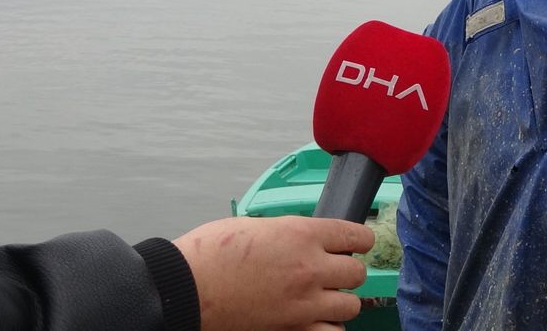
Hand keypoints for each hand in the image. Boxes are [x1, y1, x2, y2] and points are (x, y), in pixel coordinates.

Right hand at [172, 215, 374, 330]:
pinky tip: (315, 319)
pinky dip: (327, 327)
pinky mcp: (291, 329)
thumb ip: (291, 234)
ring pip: (350, 305)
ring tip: (324, 297)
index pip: (355, 237)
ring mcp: (302, 304)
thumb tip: (307, 240)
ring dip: (340, 300)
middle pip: (356, 273)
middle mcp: (309, 269)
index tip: (360, 243)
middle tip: (335, 270)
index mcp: (302, 235)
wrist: (185, 288)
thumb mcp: (257, 225)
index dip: (361, 240)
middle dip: (347, 271)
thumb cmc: (211, 253)